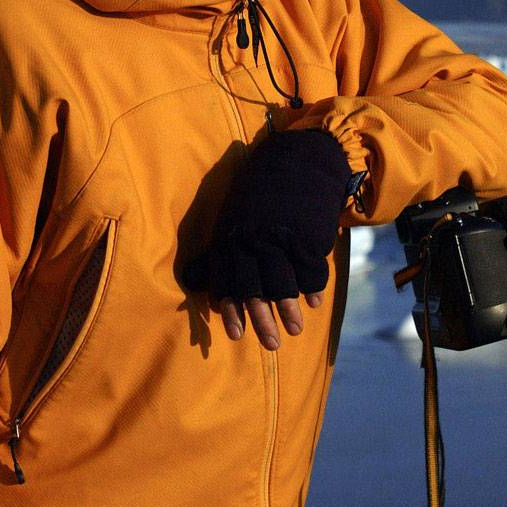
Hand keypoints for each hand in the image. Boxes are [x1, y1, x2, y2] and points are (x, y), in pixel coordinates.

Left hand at [181, 129, 352, 345]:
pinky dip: (313, 289)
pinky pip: (310, 272)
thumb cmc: (261, 194)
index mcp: (230, 237)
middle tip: (271, 346)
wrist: (298, 160)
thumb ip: (219, 251)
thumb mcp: (232, 217)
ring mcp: (281, 240)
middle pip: (256, 289)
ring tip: (295, 330)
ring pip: (284, 285)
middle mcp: (252, 241)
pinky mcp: (307, 238)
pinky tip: (313, 302)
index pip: (227, 281)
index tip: (237, 335)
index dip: (232, 310)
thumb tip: (193, 284)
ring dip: (289, 311)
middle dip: (262, 320)